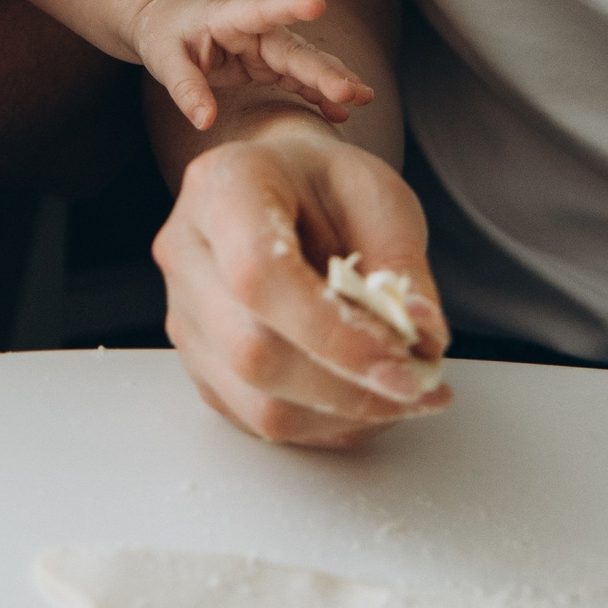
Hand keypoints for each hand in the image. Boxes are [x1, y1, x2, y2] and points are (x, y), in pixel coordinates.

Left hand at [132, 0, 372, 131]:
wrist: (169, 24)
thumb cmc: (165, 37)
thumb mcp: (164, 60)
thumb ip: (185, 88)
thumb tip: (204, 121)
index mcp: (228, 16)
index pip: (260, 10)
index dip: (289, 6)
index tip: (318, 4)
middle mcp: (256, 29)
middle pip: (294, 50)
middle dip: (324, 71)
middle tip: (353, 91)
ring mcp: (267, 46)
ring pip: (306, 63)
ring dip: (334, 80)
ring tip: (363, 97)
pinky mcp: (270, 64)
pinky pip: (300, 80)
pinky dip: (320, 94)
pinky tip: (343, 109)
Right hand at [154, 115, 449, 450]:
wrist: (280, 184)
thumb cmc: (323, 184)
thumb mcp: (378, 195)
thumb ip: (401, 263)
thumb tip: (423, 337)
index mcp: (223, 187)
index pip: (261, 275)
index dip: (334, 334)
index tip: (405, 366)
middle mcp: (186, 252)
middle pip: (252, 352)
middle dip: (348, 387)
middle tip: (422, 386)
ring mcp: (184, 313)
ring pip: (255, 402)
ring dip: (344, 414)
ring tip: (406, 393)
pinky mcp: (199, 362)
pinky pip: (258, 420)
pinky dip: (326, 423)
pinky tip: (366, 394)